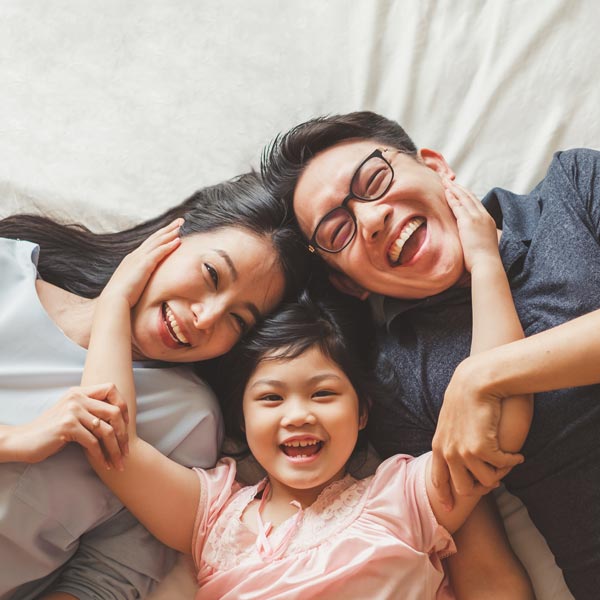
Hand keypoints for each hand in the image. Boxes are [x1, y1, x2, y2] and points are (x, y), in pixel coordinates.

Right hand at [10, 383, 128, 469]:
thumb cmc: (51, 431)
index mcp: (80, 392)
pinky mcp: (67, 426)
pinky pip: (93, 442)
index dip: (123, 406)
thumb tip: (120, 419)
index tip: (126, 425)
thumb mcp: (72, 414)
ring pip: (106, 430)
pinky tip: (105, 464)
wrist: (23, 441)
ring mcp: (72, 411)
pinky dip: (101, 456)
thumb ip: (90, 411)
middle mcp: (77, 397)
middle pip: (114, 412)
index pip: (111, 389)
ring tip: (119, 463)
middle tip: (126, 451)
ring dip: (115, 449)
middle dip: (124, 434)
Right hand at [103, 218, 182, 307]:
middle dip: (168, 228)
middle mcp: (136, 255)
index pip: (149, 243)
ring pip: (158, 241)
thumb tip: (143, 281)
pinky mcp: (144, 264)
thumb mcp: (131, 282)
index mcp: (133, 259)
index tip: (171, 229)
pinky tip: (178, 241)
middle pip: (155, 238)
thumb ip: (138, 277)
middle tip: (180, 221)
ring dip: (170, 233)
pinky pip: (159, 252)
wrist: (114, 299)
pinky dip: (169, 245)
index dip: (161, 235)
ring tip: (181, 226)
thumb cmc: (122, 295)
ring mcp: (139, 258)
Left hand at [431, 357, 523, 508]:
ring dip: (500, 474)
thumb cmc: (466, 397)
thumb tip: (457, 456)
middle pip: (464, 489)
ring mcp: (463, 453)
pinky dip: (512, 461)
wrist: (475, 381)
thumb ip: (451, 439)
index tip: (449, 511)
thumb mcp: (450, 421)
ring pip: (487, 482)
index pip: (438, 480)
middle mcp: (448, 453)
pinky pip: (502, 467)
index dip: (445, 497)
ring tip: (507, 461)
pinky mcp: (482, 449)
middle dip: (482, 488)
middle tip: (496, 478)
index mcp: (438, 447)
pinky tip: (518, 455)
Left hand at [443, 178, 499, 272]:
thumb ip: (477, 236)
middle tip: (449, 180)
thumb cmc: (483, 259)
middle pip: (470, 197)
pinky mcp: (468, 222)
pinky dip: (451, 197)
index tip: (458, 189)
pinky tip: (445, 191)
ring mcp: (476, 218)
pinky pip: (458, 206)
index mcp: (488, 220)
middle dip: (459, 187)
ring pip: (464, 198)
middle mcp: (483, 216)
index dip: (466, 194)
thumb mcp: (483, 243)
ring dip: (453, 188)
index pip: (476, 203)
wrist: (487, 264)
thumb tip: (471, 238)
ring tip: (445, 181)